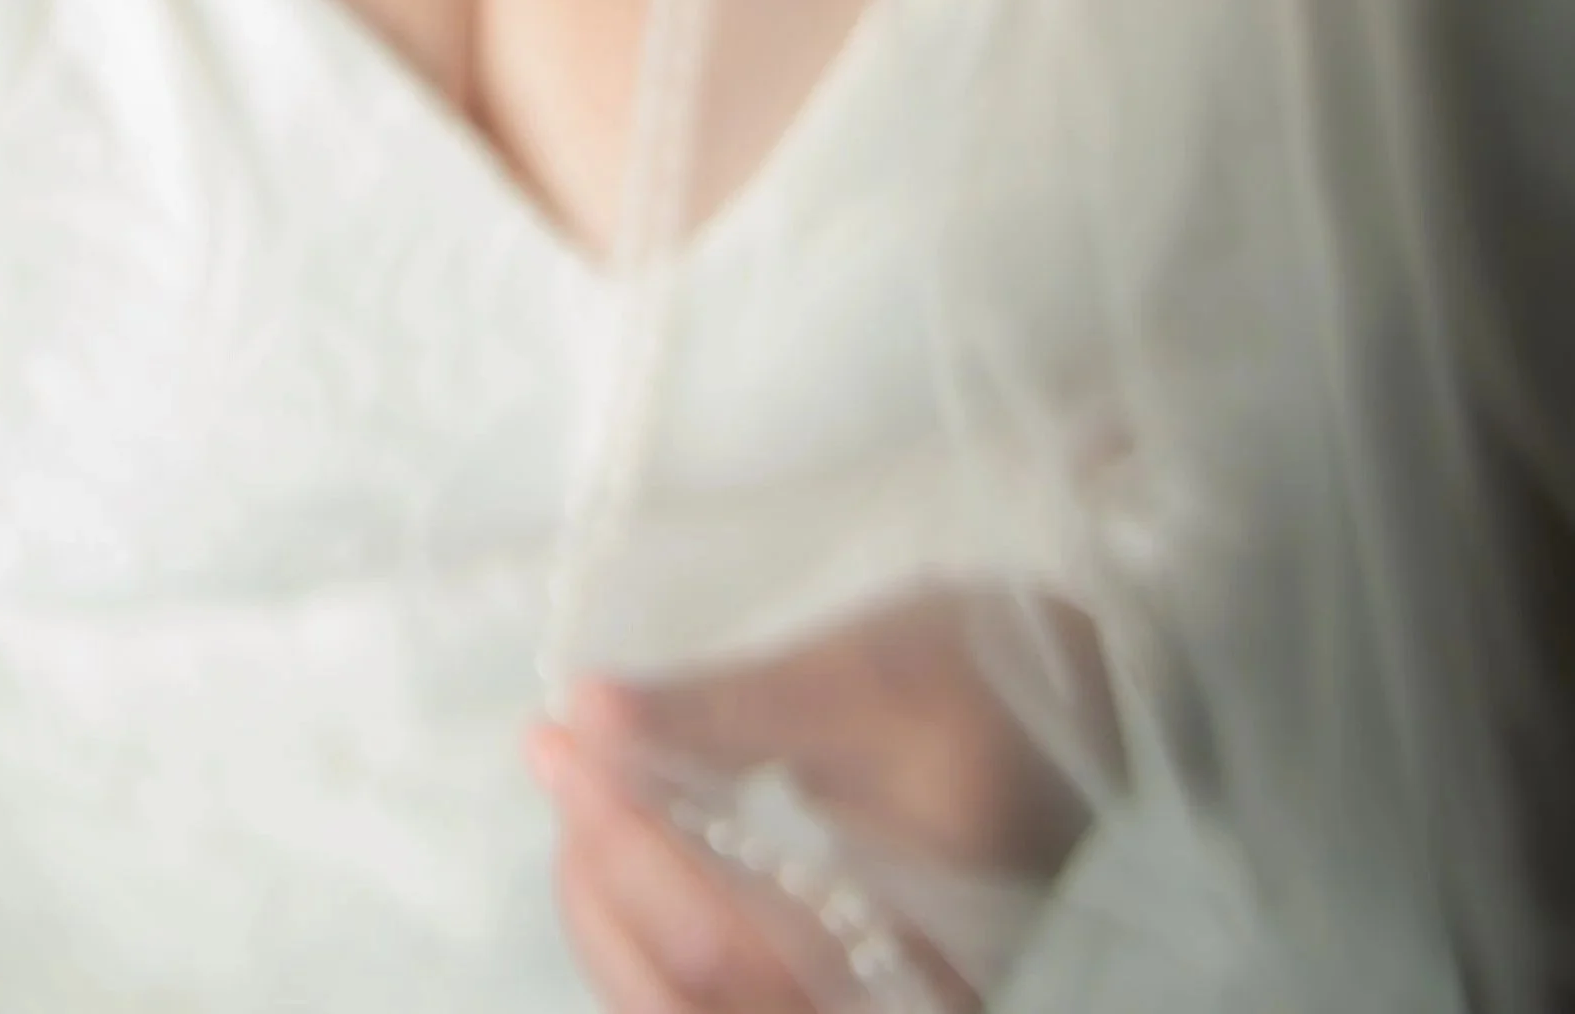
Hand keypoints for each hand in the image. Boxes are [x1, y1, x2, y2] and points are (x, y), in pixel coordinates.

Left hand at [531, 587, 1108, 1012]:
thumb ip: (720, 710)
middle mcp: (887, 1009)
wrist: (1094, 695)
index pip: (722, 947)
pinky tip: (617, 846)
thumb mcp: (860, 673)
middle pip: (690, 1007)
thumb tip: (584, 712)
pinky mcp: (838, 991)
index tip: (556, 742)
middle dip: (600, 890)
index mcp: (917, 957)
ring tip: (576, 793)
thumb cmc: (990, 671)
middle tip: (556, 764)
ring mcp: (862, 1008)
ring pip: (685, 1012)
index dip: (621, 845)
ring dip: (611, 912)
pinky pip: (714, 995)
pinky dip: (648, 930)